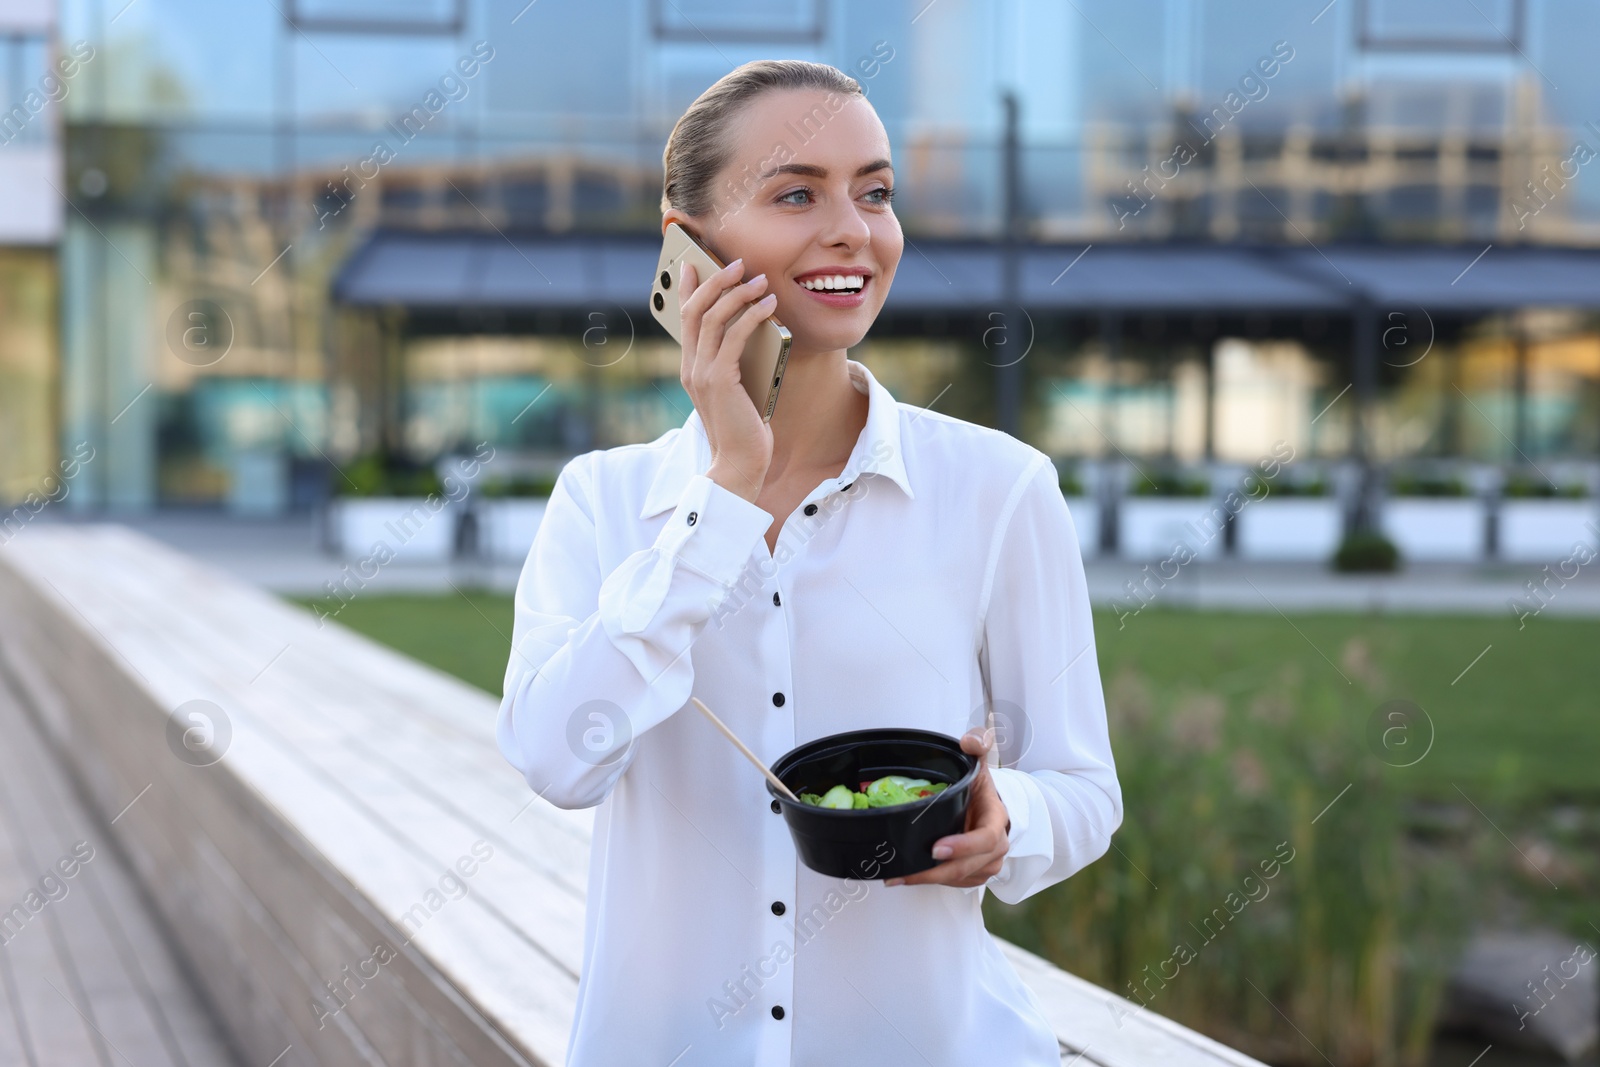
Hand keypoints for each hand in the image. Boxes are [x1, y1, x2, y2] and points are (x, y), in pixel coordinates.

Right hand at [678, 256, 777, 503]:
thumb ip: (735, 364)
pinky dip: (752, 315)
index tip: (694, 263)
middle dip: (715, 280)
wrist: (738, 465)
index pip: (684, 319)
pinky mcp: (720, 380)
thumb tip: (753, 330)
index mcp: (690, 368)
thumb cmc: (743, 430)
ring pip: (713, 317)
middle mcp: (691, 367)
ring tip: (759, 280)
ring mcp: (702, 373)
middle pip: (695, 310)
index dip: (687, 288)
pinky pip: (735, 336)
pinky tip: (769, 306)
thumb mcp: (736, 390)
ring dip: (737, 293)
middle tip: (736, 263)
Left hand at [884, 726, 1010, 888]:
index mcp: (997, 821)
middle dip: (936, 872)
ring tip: (898, 877)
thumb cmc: (980, 789)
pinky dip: (932, 883)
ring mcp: (986, 865)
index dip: (963, 846)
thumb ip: (978, 744)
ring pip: (960, 879)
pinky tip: (909, 877)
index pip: (986, 839)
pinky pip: (955, 884)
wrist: (988, 809)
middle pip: (968, 867)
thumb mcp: (980, 762)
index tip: (936, 849)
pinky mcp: (974, 876)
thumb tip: (970, 741)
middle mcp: (996, 848)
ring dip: (930, 880)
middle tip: (906, 872)